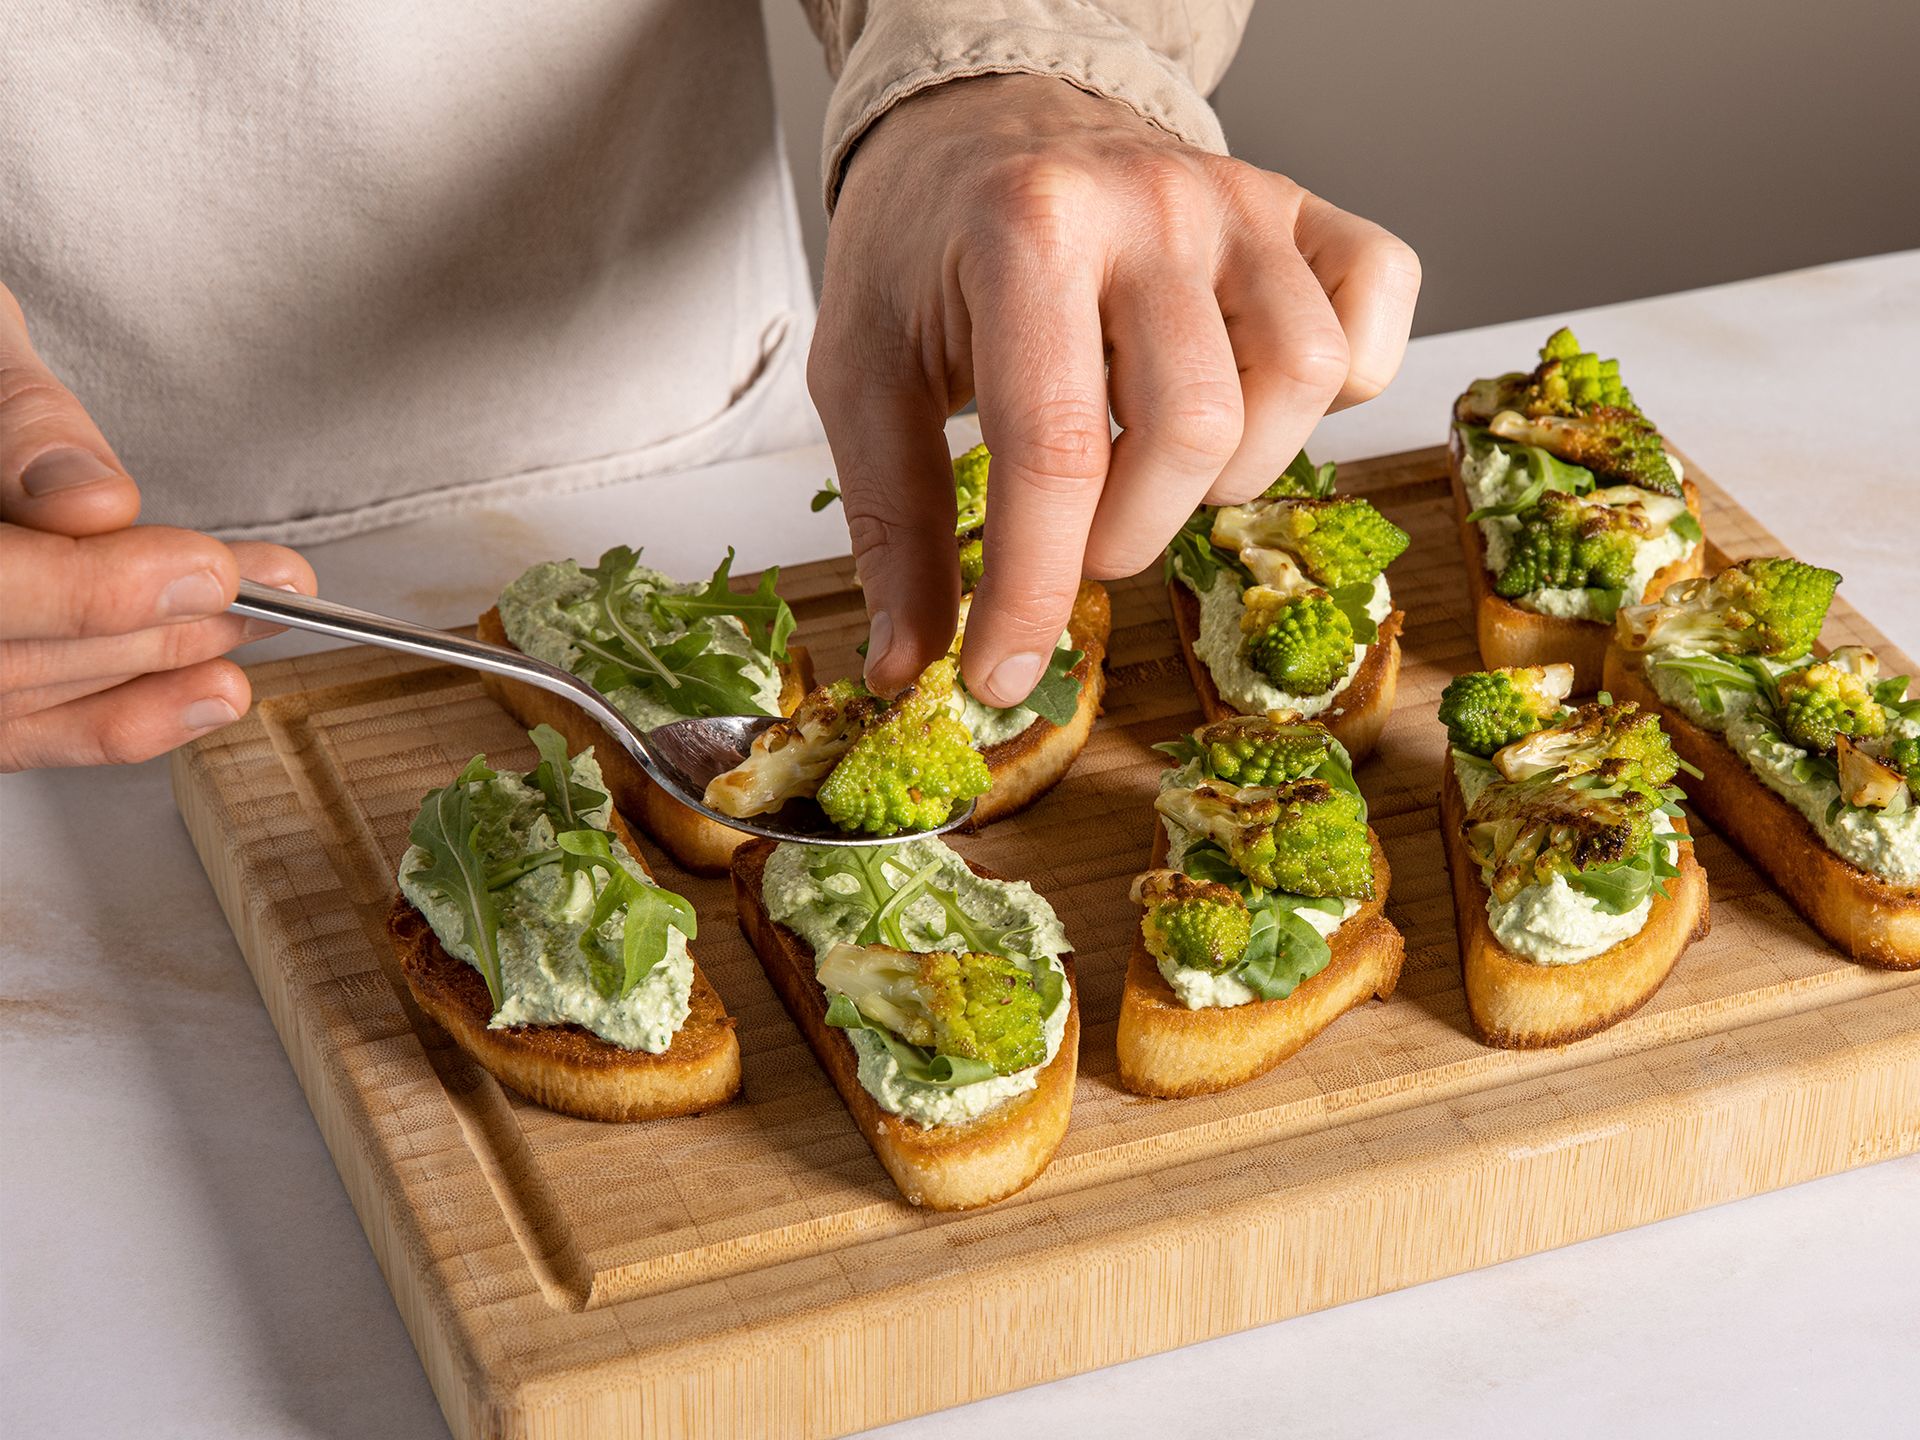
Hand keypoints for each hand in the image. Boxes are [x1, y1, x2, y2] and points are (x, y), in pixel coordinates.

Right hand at [0, 283, 314, 769]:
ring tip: (259, 622)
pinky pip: (28, 729)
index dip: (97, 591)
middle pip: (17, 661)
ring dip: (161, 669)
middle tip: (269, 593)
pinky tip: (207, 693)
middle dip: (159, 630)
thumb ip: (25, 424)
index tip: (206, 571)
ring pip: (30, 701)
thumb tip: (92, 501)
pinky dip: (123, 718)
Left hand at [811, 75, 1419, 703]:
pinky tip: (1252, 395)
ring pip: (1303, 381)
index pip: (1054, 452)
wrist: (983, 115)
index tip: (1001, 675)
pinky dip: (1345, 379)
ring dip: (1231, 471)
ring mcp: (1241, 201)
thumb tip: (912, 667)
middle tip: (1076, 536)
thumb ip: (893, 524)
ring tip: (1154, 461)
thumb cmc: (922, 248)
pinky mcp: (1303, 207)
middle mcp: (1151, 205)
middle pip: (1194, 430)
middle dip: (1128, 533)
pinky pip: (1381, 303)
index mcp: (1026, 233)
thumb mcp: (865, 375)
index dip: (1033, 592)